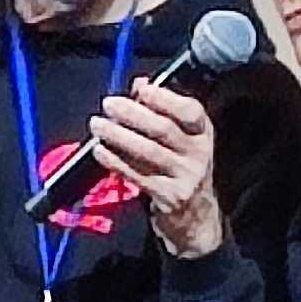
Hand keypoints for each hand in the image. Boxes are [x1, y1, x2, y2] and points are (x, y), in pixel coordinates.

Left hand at [80, 77, 222, 254]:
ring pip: (148, 152)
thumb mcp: (181, 139)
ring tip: (97, 125)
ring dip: (119, 136)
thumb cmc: (181, 169)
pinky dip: (115, 161)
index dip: (165, 98)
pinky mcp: (168, 197)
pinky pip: (137, 175)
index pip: (190, 111)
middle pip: (164, 129)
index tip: (141, 88)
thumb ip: (161, 111)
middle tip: (109, 104)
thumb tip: (139, 83)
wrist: (196, 218)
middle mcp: (198, 153)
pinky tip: (99, 150)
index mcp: (203, 133)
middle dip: (134, 114)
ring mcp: (185, 177)